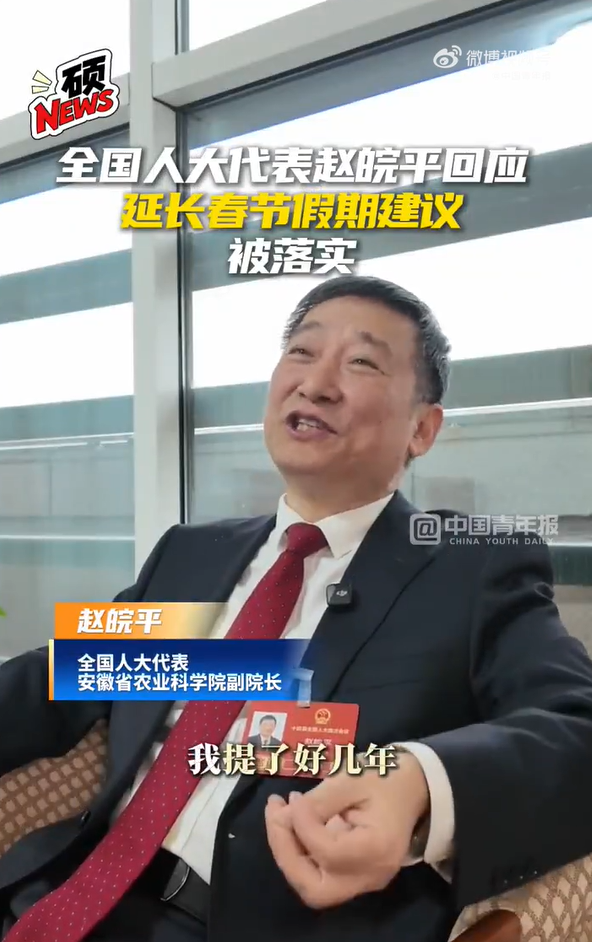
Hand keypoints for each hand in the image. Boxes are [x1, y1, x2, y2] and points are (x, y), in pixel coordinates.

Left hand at [265, 752, 429, 908]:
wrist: (415, 785)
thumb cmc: (386, 777)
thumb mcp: (352, 779)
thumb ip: (318, 801)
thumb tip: (283, 817)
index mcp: (377, 849)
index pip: (327, 852)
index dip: (301, 826)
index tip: (291, 797)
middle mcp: (370, 876)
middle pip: (315, 889)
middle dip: (286, 853)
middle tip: (275, 815)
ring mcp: (363, 880)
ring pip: (313, 886)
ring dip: (289, 852)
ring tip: (279, 814)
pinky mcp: (354, 874)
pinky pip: (320, 873)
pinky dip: (300, 851)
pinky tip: (293, 819)